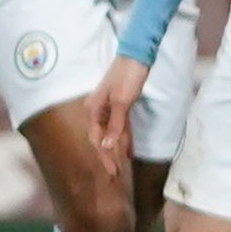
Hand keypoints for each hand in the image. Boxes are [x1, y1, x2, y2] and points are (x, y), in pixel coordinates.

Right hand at [86, 56, 149, 179]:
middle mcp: (97, 110)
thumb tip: (107, 146)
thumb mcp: (122, 103)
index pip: (97, 140)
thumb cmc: (127, 77)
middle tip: (115, 175)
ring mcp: (108, 107)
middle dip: (108, 157)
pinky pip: (120, 126)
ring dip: (116, 149)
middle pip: (101, 138)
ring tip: (120, 166)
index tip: (113, 173)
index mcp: (93, 110)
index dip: (104, 158)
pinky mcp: (120, 104)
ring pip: (111, 133)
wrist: (137, 56)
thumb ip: (115, 125)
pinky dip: (124, 137)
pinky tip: (128, 149)